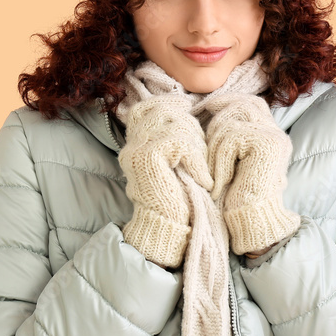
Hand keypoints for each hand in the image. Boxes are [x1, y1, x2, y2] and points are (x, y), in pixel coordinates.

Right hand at [118, 95, 212, 267]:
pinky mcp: (148, 157)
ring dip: (196, 144)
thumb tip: (186, 114)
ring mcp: (137, 150)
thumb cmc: (178, 202)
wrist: (168, 230)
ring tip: (202, 168)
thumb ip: (174, 142)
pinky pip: (180, 143)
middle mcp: (132, 146)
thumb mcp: (176, 166)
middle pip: (163, 111)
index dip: (167, 104)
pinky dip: (197, 161)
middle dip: (189, 126)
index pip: (145, 108)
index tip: (187, 109)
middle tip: (202, 153)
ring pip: (175, 125)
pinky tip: (203, 180)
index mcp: (136, 146)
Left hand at [204, 93, 300, 255]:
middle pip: (241, 106)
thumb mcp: (229, 162)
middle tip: (203, 144)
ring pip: (230, 124)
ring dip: (213, 148)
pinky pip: (231, 139)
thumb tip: (205, 111)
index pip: (250, 103)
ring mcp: (273, 138)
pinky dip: (219, 162)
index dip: (228, 100)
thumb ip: (226, 138)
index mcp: (270, 135)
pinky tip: (219, 182)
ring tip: (212, 174)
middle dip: (216, 121)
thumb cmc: (236, 198)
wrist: (252, 223)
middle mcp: (276, 133)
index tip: (206, 106)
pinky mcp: (267, 145)